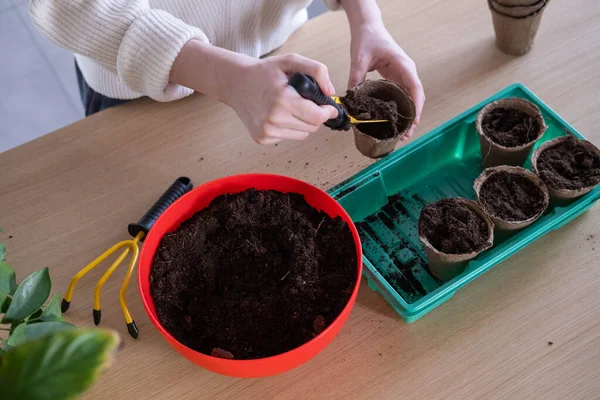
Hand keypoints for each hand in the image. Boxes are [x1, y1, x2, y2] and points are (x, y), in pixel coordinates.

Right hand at [170, 41, 337, 144]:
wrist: (236, 82)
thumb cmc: (265, 72)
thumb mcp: (291, 61)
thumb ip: (317, 70)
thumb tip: (330, 92)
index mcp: (282, 99)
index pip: (316, 117)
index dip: (327, 112)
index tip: (329, 107)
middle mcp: (272, 118)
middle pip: (312, 127)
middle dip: (315, 116)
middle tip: (306, 103)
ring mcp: (266, 131)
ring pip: (302, 134)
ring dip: (303, 123)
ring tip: (290, 107)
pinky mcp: (262, 138)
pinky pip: (288, 137)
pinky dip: (289, 128)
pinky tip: (278, 115)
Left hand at [348, 23, 424, 139]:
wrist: (368, 27)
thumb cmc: (367, 38)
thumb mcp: (359, 58)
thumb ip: (356, 77)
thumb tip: (350, 98)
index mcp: (403, 65)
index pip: (415, 88)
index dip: (416, 106)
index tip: (413, 121)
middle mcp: (406, 71)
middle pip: (415, 97)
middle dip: (413, 117)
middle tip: (406, 135)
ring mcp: (402, 75)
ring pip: (410, 98)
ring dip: (408, 115)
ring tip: (402, 133)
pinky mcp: (396, 78)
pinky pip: (401, 96)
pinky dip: (400, 109)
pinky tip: (394, 121)